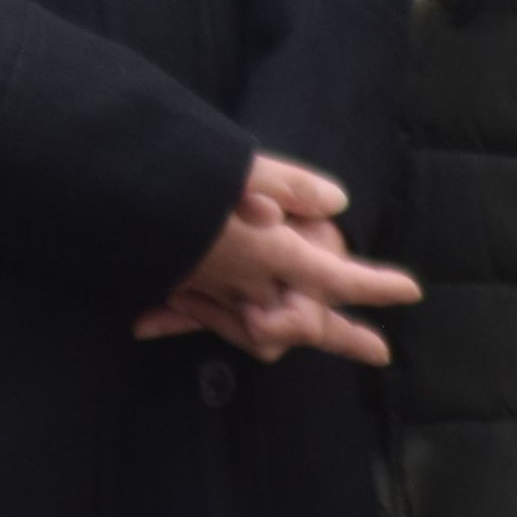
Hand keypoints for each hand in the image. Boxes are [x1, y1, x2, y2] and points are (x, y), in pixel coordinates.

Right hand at [133, 154, 420, 366]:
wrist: (106, 194)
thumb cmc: (177, 177)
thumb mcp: (241, 166)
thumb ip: (290, 183)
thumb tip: (334, 200)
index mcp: (267, 253)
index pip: (334, 277)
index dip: (375, 285)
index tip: (410, 291)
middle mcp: (242, 283)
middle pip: (302, 323)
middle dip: (342, 336)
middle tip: (377, 351)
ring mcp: (206, 290)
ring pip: (255, 332)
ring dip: (279, 337)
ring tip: (302, 334)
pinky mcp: (173, 285)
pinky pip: (192, 315)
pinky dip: (185, 322)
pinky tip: (173, 325)